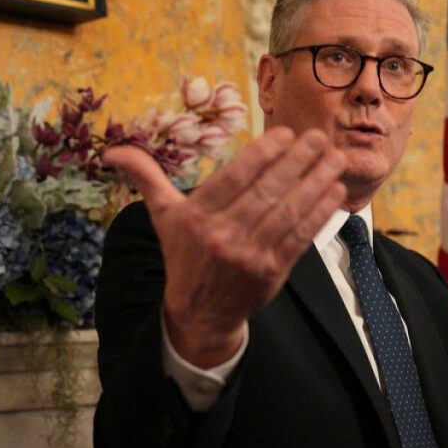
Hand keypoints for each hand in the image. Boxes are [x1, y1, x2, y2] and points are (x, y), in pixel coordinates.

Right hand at [103, 127, 346, 367]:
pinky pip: (300, 237)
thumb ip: (146, 179)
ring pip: (288, 212)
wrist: (199, 313)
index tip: (286, 133)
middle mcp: (222, 236)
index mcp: (196, 218)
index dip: (262, 154)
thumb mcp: (163, 217)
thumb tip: (113, 150)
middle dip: (298, 162)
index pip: (233, 179)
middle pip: (266, 192)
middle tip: (319, 137)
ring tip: (335, 159)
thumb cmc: (184, 255)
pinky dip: (319, 213)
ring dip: (316, 183)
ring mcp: (249, 256)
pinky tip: (334, 192)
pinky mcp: (273, 272)